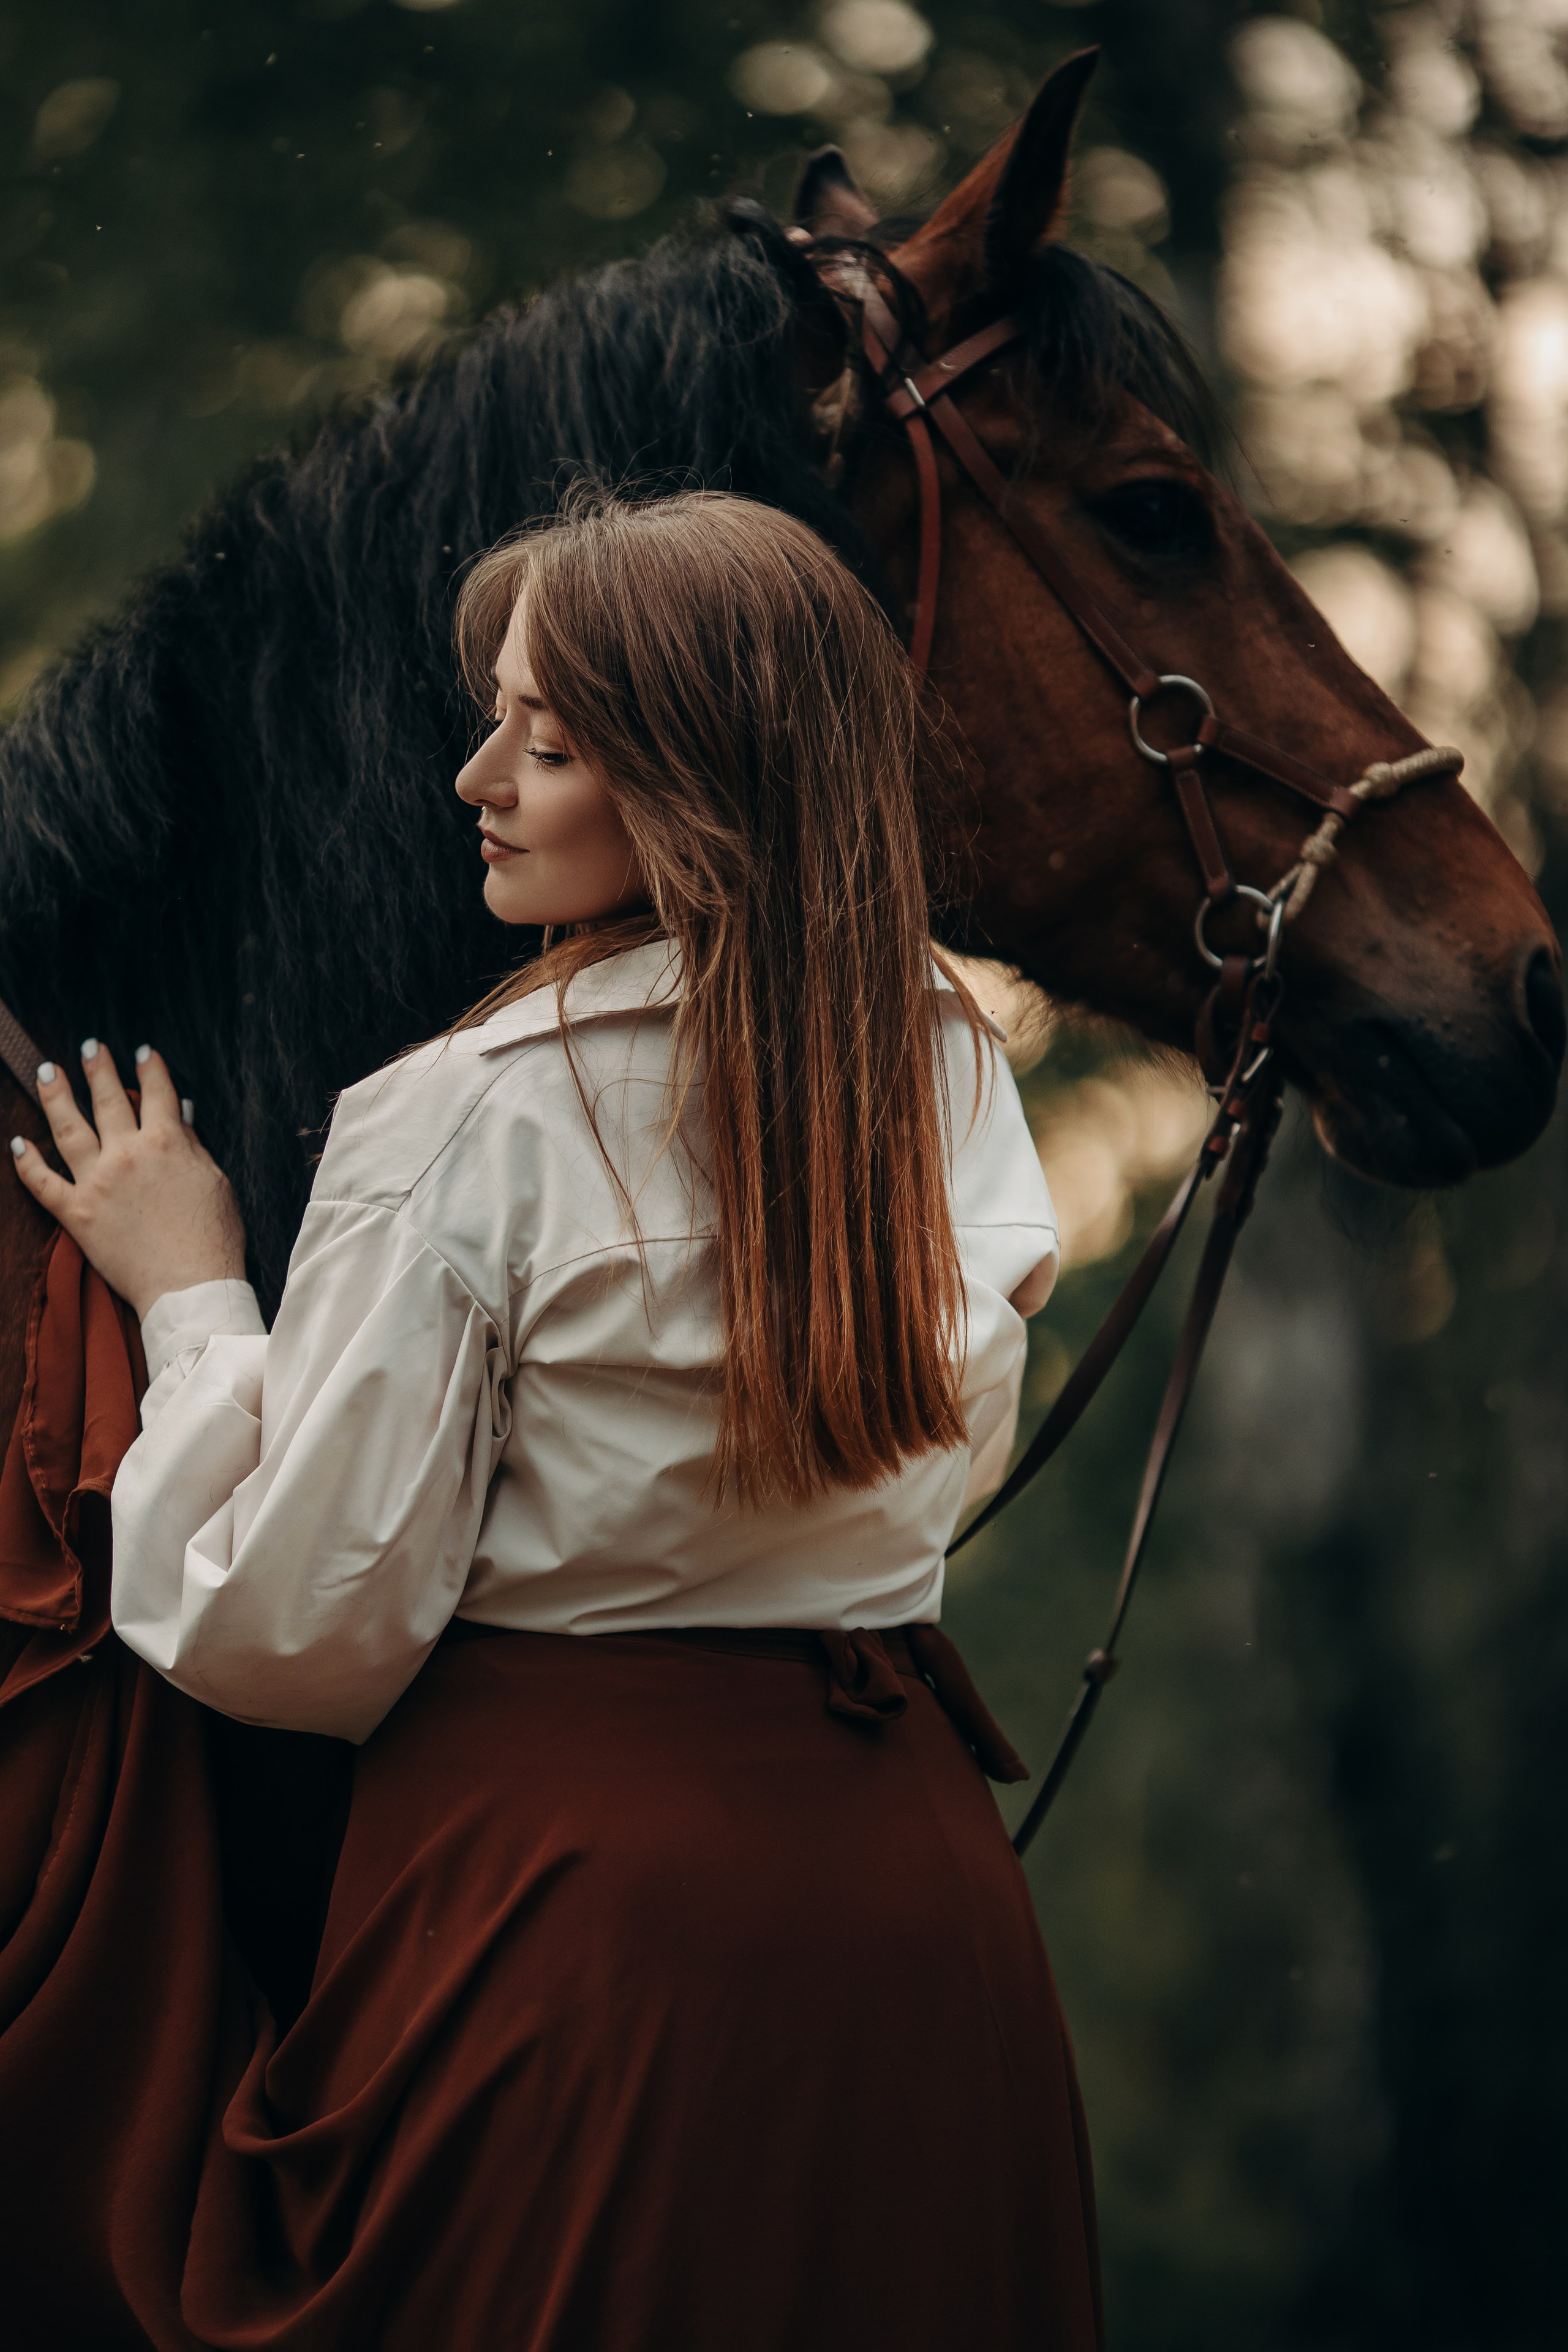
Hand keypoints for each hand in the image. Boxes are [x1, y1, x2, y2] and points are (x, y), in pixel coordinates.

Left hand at [10, 1041, 246, 1321]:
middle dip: (99, 1068)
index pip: (157, 1092)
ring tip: (48, 1072)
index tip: (143, 1052)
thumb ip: (193, 1146)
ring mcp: (97, 1182)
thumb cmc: (213, 1238)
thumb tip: (180, 1115)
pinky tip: (18, 1143)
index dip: (151, 1068)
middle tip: (91, 1047)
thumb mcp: (216, 1182)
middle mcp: (127, 1154)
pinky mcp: (76, 1214)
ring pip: (68, 1128)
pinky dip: (27, 1162)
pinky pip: (42, 1183)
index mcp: (167, 1142)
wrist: (191, 1287)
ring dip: (55, 1096)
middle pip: (108, 1099)